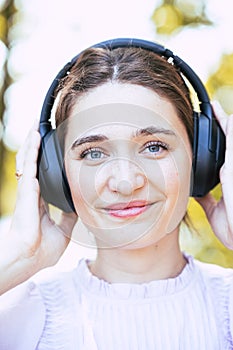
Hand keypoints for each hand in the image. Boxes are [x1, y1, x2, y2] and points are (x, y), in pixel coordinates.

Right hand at [0, 121, 76, 293]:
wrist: (30, 258)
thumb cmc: (42, 249)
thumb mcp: (64, 231)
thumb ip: (70, 217)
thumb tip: (80, 208)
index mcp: (40, 201)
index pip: (43, 176)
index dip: (47, 163)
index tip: (55, 151)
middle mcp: (33, 192)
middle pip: (35, 163)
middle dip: (38, 146)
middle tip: (44, 129)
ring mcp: (28, 188)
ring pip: (30, 158)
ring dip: (33, 141)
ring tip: (38, 125)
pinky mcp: (26, 188)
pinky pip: (29, 162)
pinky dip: (32, 147)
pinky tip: (36, 134)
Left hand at [195, 102, 232, 248]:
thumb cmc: (232, 227)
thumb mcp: (213, 209)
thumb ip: (206, 198)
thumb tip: (196, 191)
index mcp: (229, 176)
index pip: (223, 150)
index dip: (219, 134)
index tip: (211, 119)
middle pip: (229, 140)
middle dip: (222, 123)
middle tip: (213, 106)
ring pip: (232, 140)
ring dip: (226, 124)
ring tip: (216, 107)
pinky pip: (232, 145)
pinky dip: (230, 132)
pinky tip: (226, 119)